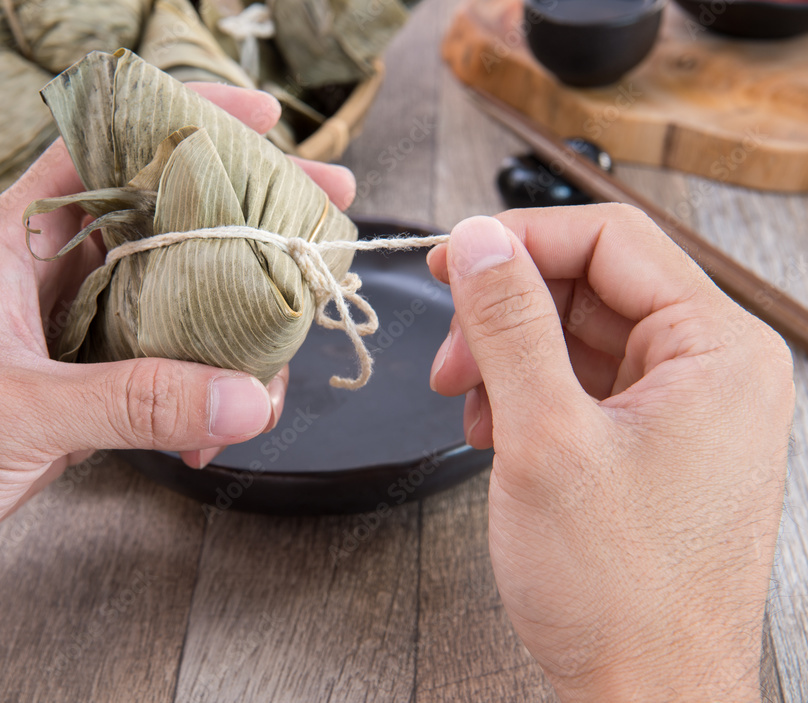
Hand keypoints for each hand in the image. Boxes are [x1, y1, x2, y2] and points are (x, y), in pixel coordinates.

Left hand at [0, 84, 355, 582]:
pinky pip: (167, 373)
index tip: (263, 117)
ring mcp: (78, 330)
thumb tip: (244, 397)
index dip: (186, 118)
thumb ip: (131, 403)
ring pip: (181, 304)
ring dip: (236, 329)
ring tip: (278, 364)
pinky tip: (214, 435)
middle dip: (250, 223)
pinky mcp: (88, 385)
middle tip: (322, 225)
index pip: (110, 145)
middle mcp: (59, 273)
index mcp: (23, 240)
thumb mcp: (14, 412)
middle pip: (170, 223)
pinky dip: (202, 399)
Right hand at [426, 206, 792, 700]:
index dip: (520, 240)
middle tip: (452, 354)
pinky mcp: (652, 442)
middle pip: (591, 286)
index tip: (452, 260)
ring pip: (577, 336)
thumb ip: (508, 324)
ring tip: (472, 407)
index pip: (611, 239)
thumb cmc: (621, 593)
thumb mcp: (545, 440)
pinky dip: (528, 397)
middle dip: (507, 313)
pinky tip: (496, 433)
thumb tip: (477, 242)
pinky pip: (581, 384)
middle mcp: (711, 370)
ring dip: (510, 359)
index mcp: (717, 350)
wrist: (647, 696)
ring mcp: (684, 408)